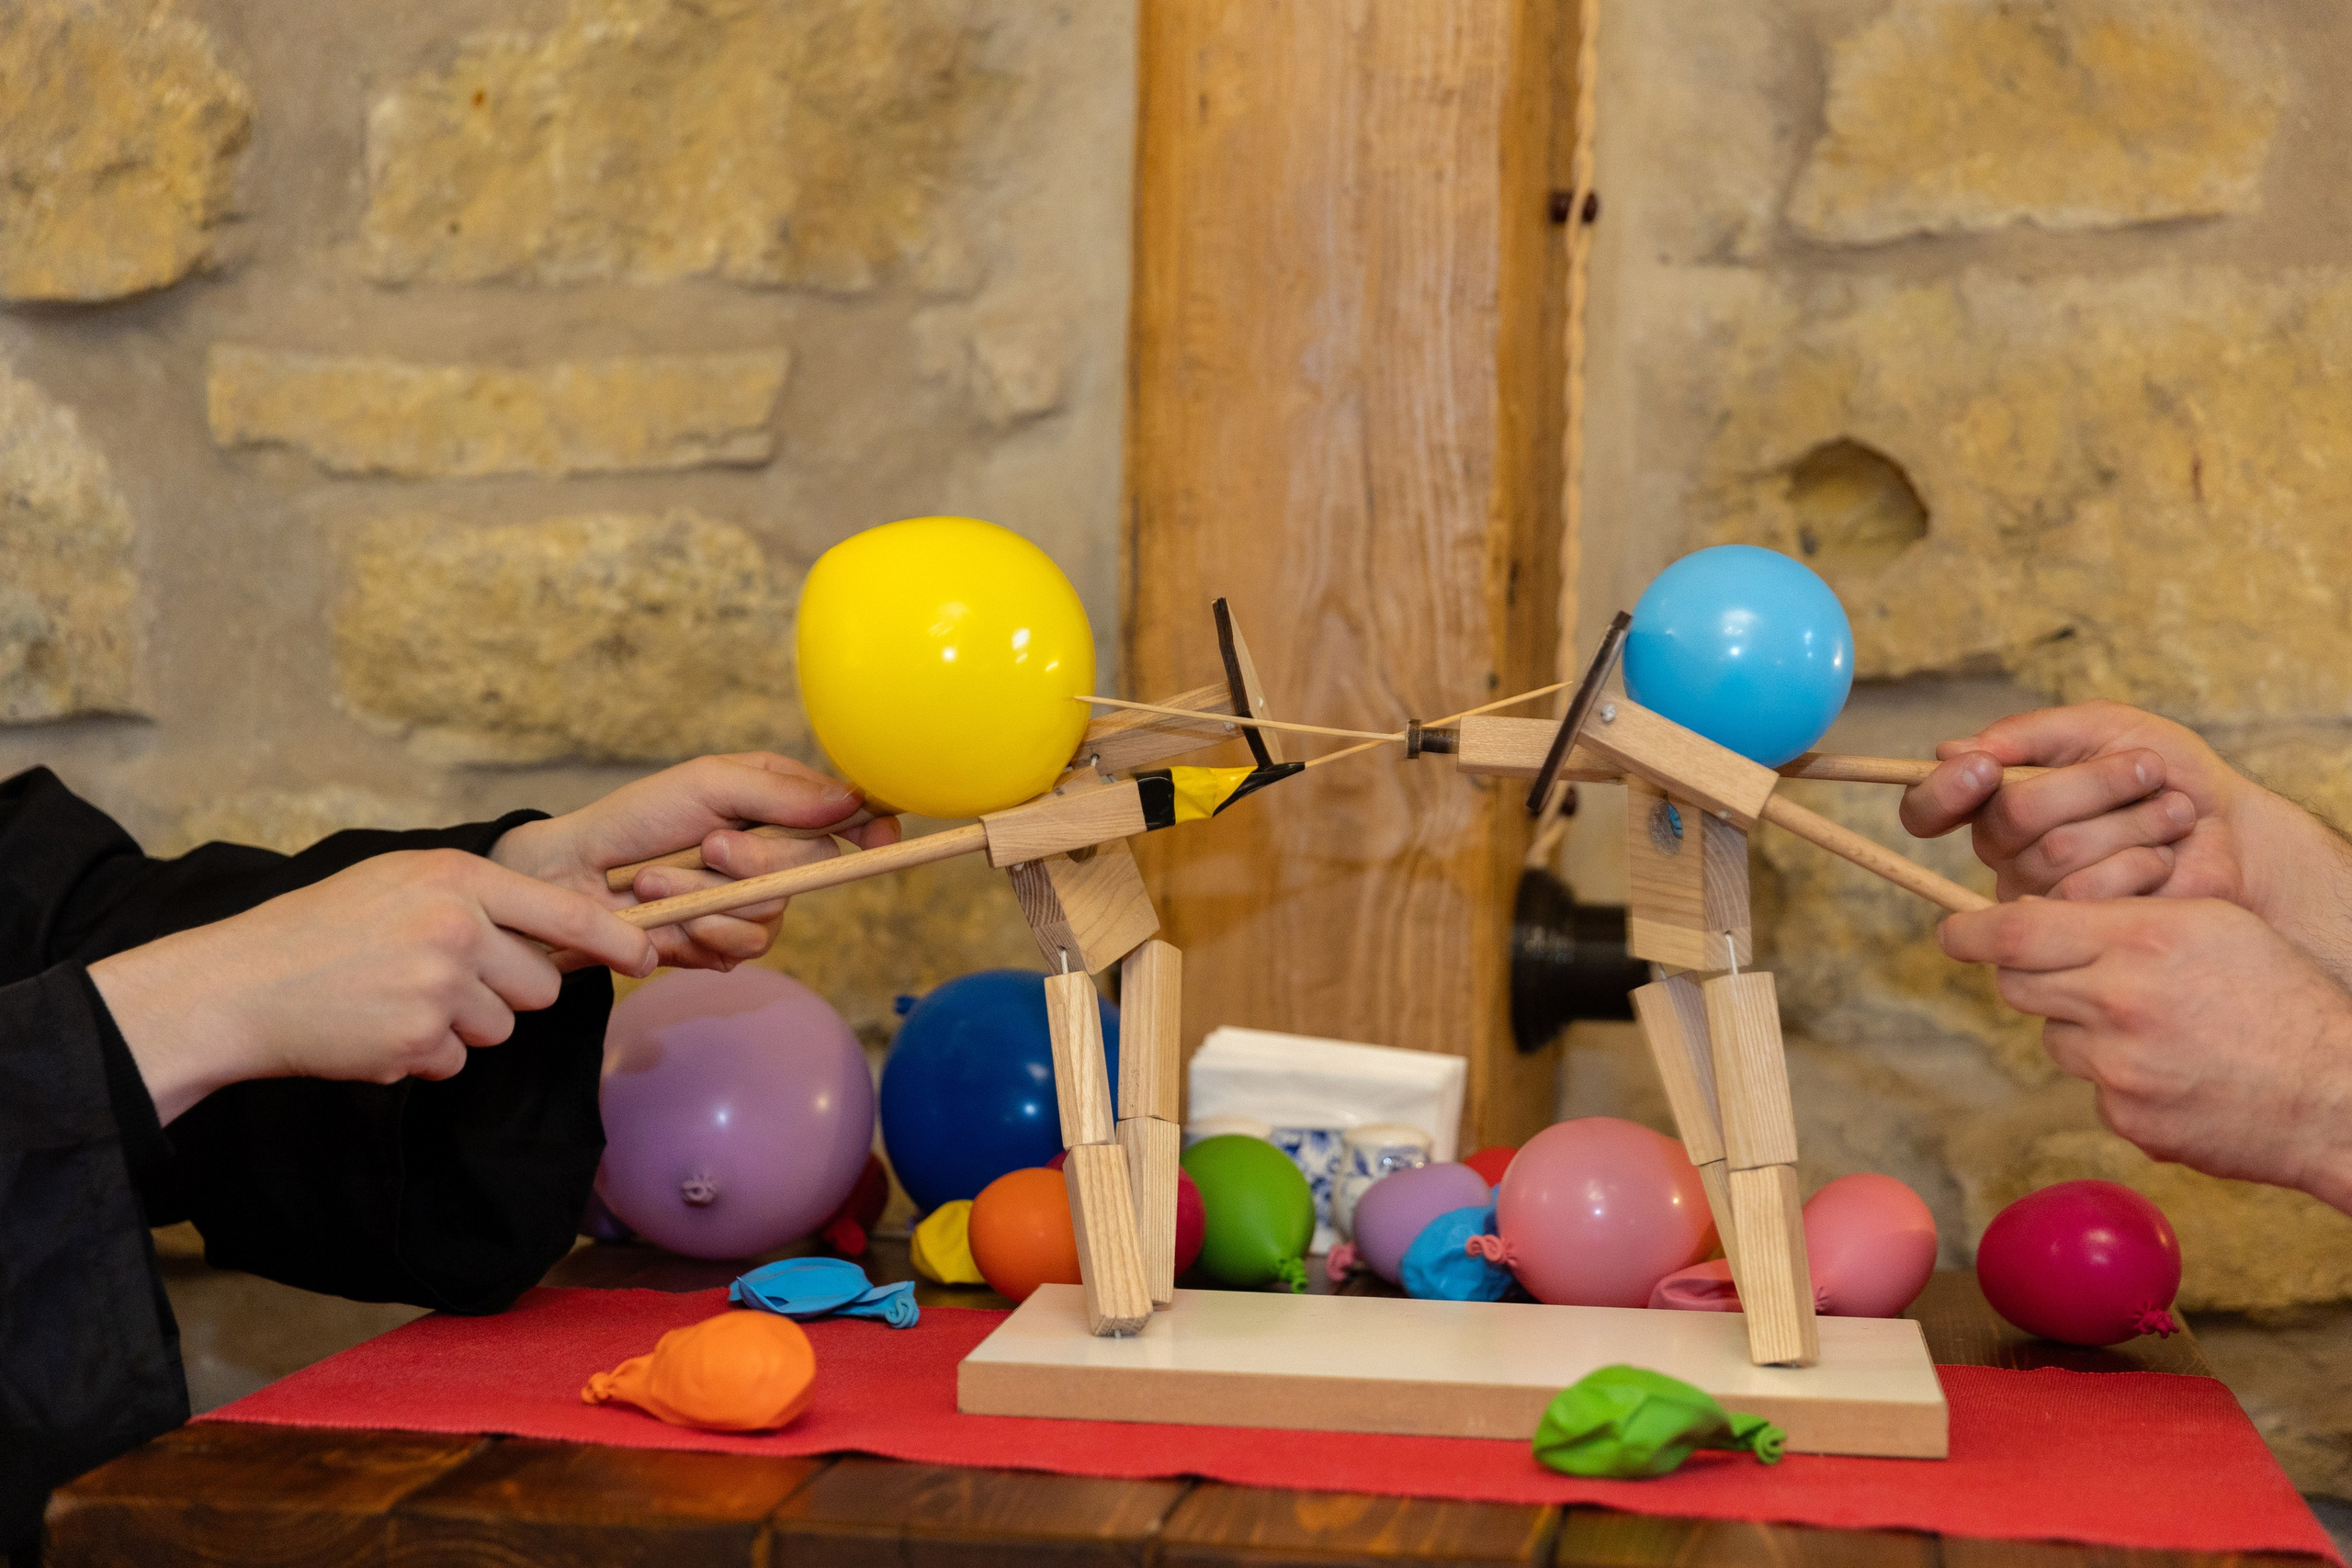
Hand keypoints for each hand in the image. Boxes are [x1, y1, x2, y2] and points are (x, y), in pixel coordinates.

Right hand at [88, 850, 658, 1122]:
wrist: (239, 984)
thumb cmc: (324, 928)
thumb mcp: (402, 881)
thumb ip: (479, 898)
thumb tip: (563, 928)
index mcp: (457, 880)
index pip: (566, 911)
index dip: (617, 938)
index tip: (648, 956)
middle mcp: (457, 930)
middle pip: (541, 985)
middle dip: (508, 993)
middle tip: (441, 978)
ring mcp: (437, 989)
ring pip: (501, 1028)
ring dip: (461, 1025)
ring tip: (397, 997)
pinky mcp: (415, 1043)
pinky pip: (456, 1060)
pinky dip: (423, 1054)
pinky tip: (375, 1028)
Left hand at [488, 753, 900, 970]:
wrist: (572, 878)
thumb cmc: (636, 819)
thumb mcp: (709, 784)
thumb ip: (781, 794)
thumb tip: (850, 800)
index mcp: (777, 801)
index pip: (846, 816)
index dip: (870, 828)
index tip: (880, 837)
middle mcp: (773, 852)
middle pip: (813, 867)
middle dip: (757, 861)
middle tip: (709, 847)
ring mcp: (751, 902)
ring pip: (773, 913)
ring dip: (707, 899)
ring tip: (655, 884)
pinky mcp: (724, 945)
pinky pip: (741, 949)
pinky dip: (695, 933)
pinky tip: (662, 921)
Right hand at [1900, 701, 2351, 982]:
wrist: (2236, 830)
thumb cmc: (2168, 775)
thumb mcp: (2103, 728)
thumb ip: (2028, 734)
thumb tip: (1950, 751)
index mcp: (1997, 803)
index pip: (1926, 809)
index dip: (1940, 792)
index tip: (1980, 769)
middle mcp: (2008, 854)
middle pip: (2008, 817)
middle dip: (2088, 784)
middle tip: (2146, 771)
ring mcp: (2041, 897)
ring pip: (2054, 852)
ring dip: (2130, 819)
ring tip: (2173, 813)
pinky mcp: (2082, 931)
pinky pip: (2085, 895)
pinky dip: (2140, 861)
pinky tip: (2165, 858)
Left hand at [1940, 896, 2351, 1214]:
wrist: (2336, 1094)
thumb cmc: (2283, 997)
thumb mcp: (2214, 925)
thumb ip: (2127, 915)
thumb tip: (2040, 914)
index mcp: (2143, 940)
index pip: (2016, 930)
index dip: (1970, 930)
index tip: (1951, 931)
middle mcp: (2120, 1001)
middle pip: (2017, 984)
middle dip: (2026, 974)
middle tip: (2062, 971)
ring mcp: (2119, 1067)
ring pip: (2055, 1036)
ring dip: (2081, 1026)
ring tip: (2153, 1024)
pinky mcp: (2126, 1118)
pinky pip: (2092, 1085)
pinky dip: (2116, 1075)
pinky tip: (2172, 1069)